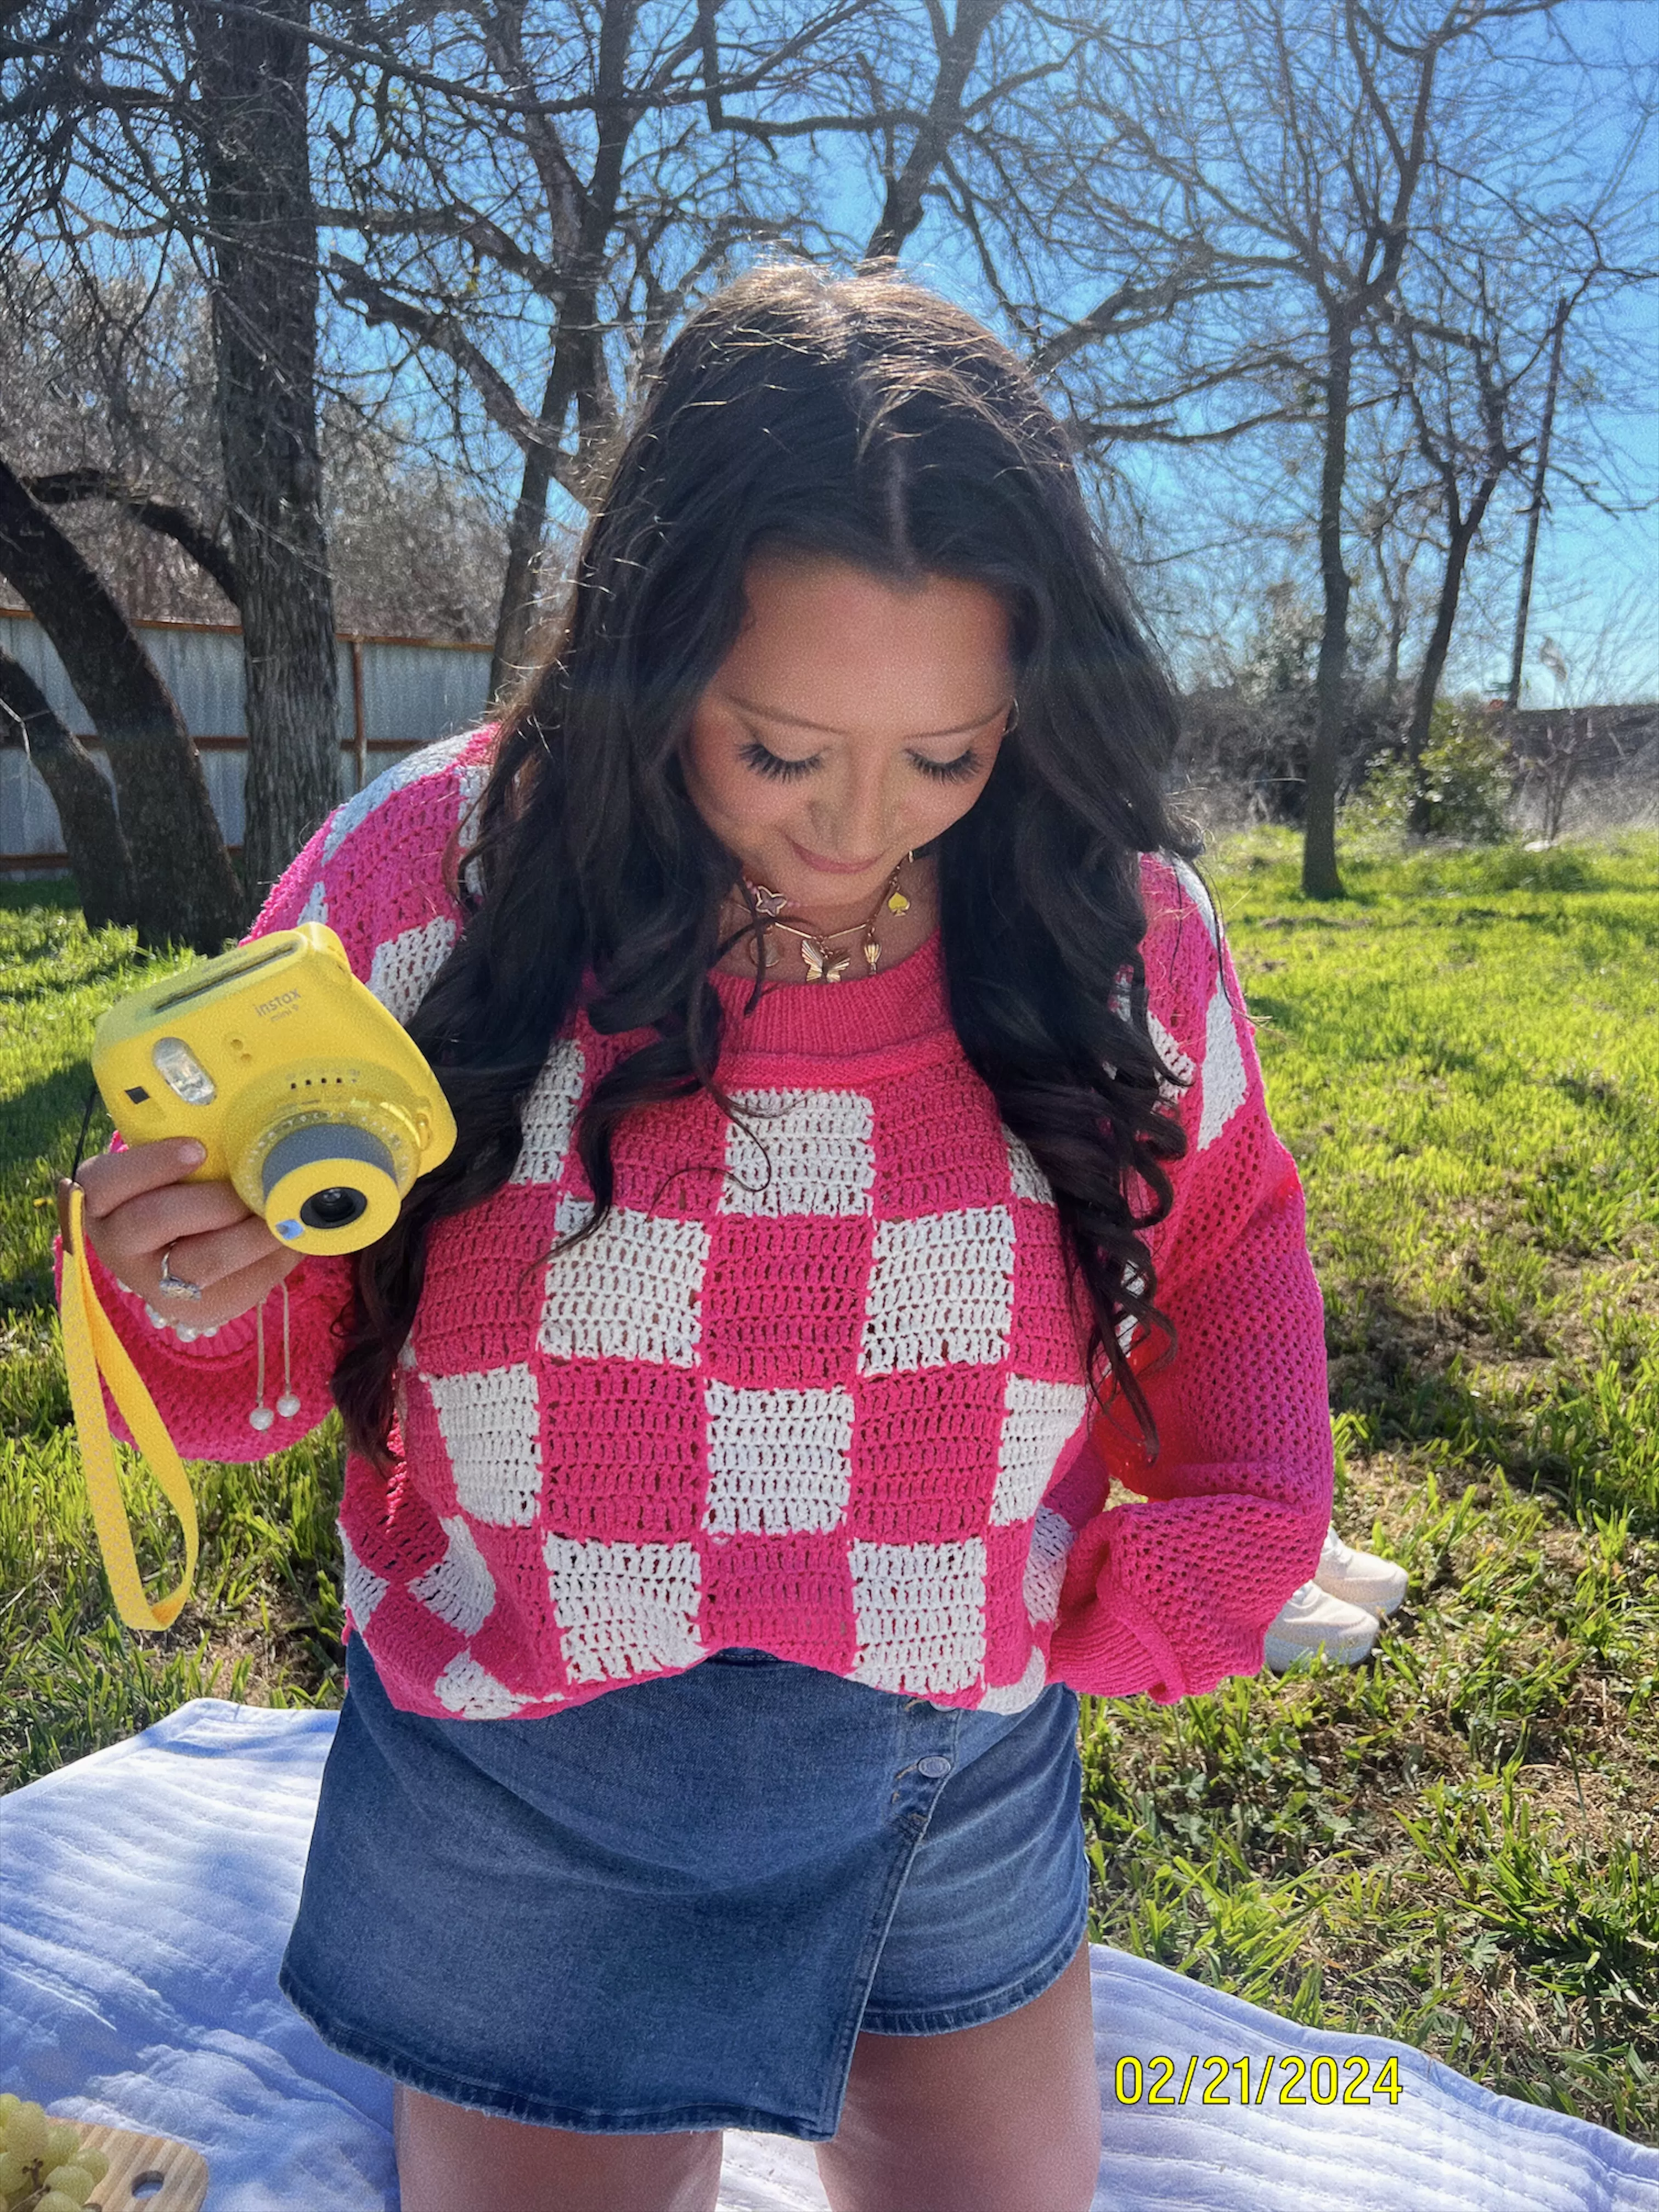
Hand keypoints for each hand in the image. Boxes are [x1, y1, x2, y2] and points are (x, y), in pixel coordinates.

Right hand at [67, 1138, 302, 1328]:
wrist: (183, 1249)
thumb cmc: (181, 1187)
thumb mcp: (170, 1163)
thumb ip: (191, 1149)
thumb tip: (253, 1131)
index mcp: (99, 1198)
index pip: (104, 1182)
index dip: (151, 1165)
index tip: (198, 1150)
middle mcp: (114, 1245)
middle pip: (154, 1220)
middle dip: (216, 1200)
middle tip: (259, 1184)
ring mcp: (151, 1284)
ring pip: (201, 1261)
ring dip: (252, 1233)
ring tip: (282, 1214)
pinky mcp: (192, 1312)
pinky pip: (237, 1288)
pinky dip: (273, 1259)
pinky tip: (290, 1240)